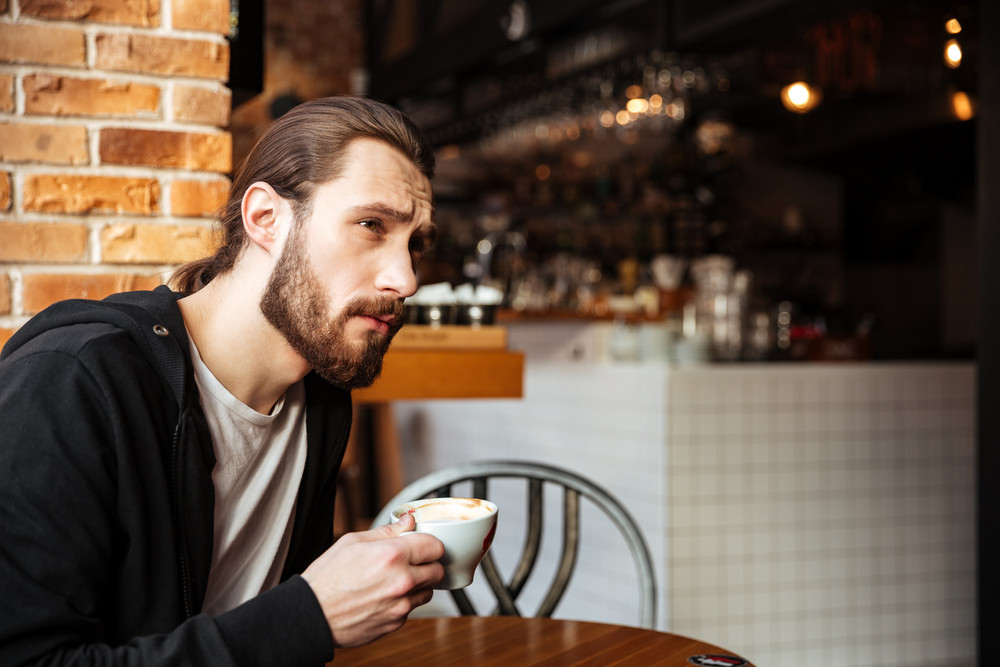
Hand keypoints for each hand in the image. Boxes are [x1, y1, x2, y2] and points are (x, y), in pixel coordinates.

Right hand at [301, 513, 444, 647]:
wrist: (312, 614)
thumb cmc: (327, 577)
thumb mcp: (353, 542)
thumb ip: (387, 531)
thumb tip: (408, 521)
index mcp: (392, 555)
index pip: (436, 546)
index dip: (429, 544)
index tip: (422, 545)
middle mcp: (402, 581)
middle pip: (438, 570)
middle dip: (428, 564)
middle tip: (413, 562)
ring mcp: (401, 605)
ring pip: (428, 591)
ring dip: (419, 584)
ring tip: (396, 580)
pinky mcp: (396, 623)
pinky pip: (412, 608)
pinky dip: (404, 601)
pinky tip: (384, 596)